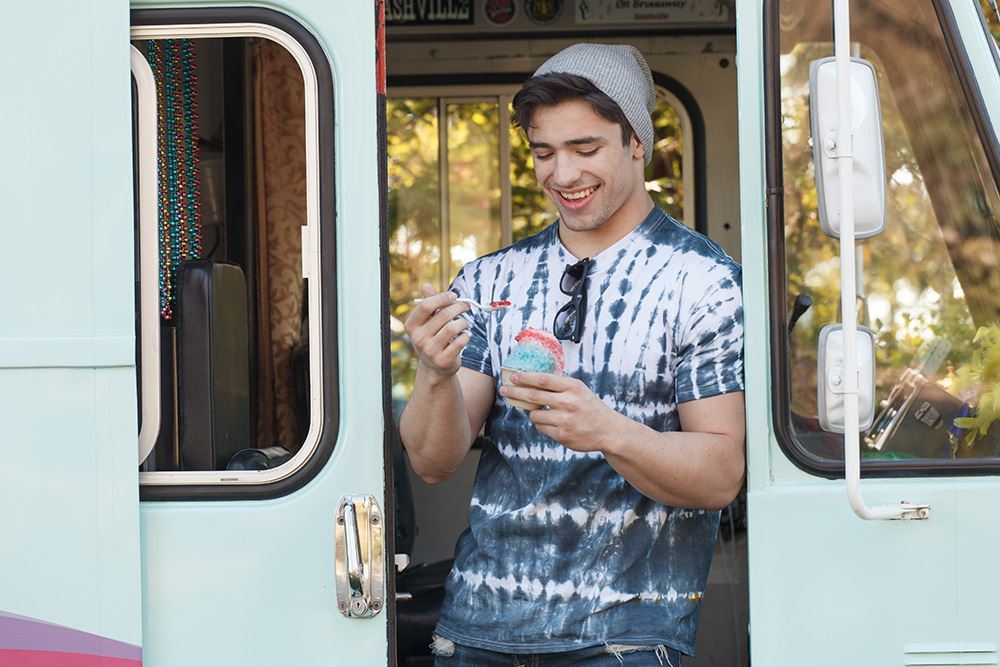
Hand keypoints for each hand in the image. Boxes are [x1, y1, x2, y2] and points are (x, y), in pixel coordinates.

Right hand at [404, 284, 470, 379]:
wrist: (435, 367)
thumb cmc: (433, 337)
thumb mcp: (428, 321)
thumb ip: (429, 303)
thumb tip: (426, 285)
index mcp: (411, 325)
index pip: (426, 305)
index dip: (442, 298)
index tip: (453, 296)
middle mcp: (418, 338)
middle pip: (443, 315)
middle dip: (458, 307)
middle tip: (466, 305)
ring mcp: (429, 351)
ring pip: (453, 327)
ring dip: (463, 322)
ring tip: (464, 323)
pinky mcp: (443, 360)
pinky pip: (460, 341)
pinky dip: (466, 336)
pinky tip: (464, 336)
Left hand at [499, 372, 625, 452]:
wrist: (608, 430)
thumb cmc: (589, 406)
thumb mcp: (579, 389)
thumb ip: (559, 384)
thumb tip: (531, 378)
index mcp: (573, 387)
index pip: (543, 380)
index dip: (525, 378)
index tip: (513, 376)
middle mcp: (568, 402)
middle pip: (533, 395)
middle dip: (515, 392)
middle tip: (504, 390)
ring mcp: (565, 420)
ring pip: (534, 415)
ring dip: (533, 413)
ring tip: (543, 412)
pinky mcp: (562, 435)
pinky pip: (541, 428)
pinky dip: (542, 425)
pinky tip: (553, 423)